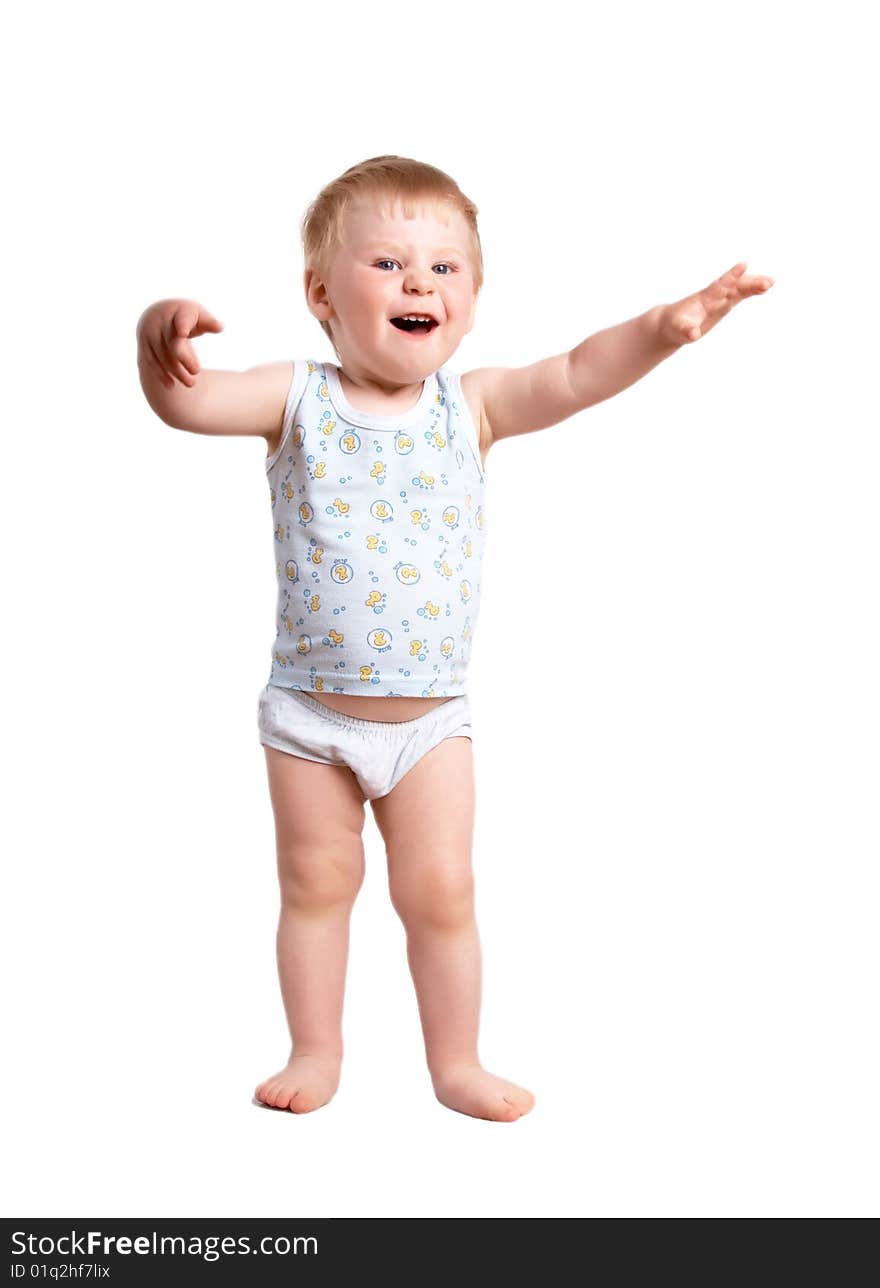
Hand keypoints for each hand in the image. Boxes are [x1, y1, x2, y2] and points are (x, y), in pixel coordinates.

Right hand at [136, 299, 223, 388]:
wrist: (157, 312)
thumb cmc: (186, 316)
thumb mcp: (198, 315)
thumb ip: (209, 322)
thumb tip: (220, 327)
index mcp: (179, 311)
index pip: (181, 319)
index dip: (182, 325)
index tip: (182, 333)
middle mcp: (161, 320)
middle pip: (172, 342)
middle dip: (184, 358)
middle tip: (197, 372)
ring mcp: (150, 332)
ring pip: (161, 354)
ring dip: (175, 370)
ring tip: (191, 384)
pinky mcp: (144, 343)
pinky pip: (151, 360)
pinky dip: (160, 373)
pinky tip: (171, 385)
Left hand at [659, 263, 773, 345]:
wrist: (672, 324)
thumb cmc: (674, 326)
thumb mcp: (678, 330)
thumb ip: (687, 331)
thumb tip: (693, 335)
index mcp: (704, 298)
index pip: (720, 285)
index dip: (732, 276)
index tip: (744, 265)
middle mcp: (714, 295)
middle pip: (735, 286)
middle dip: (750, 283)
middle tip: (768, 283)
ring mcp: (720, 298)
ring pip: (740, 288)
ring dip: (755, 285)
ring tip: (771, 282)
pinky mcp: (724, 304)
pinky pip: (741, 294)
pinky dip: (752, 291)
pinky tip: (765, 288)